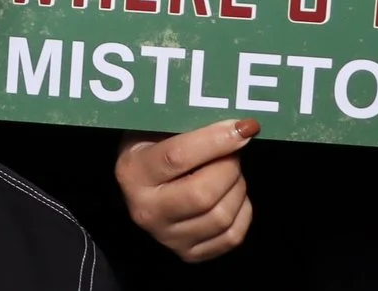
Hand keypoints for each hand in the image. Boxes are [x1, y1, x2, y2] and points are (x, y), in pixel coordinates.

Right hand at [115, 119, 256, 262]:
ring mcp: (167, 238)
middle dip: (230, 167)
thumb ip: (188, 124)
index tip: (244, 127)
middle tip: (234, 150)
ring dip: (238, 187)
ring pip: (221, 217)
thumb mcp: (156, 129)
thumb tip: (235, 124)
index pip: (178, 157)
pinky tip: (232, 194)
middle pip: (203, 194)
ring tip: (230, 170)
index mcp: (133, 172)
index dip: (215, 141)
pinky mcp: (188, 253)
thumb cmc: (152, 148)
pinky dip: (242, 211)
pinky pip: (232, 237)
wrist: (141, 187)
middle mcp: (146, 210)